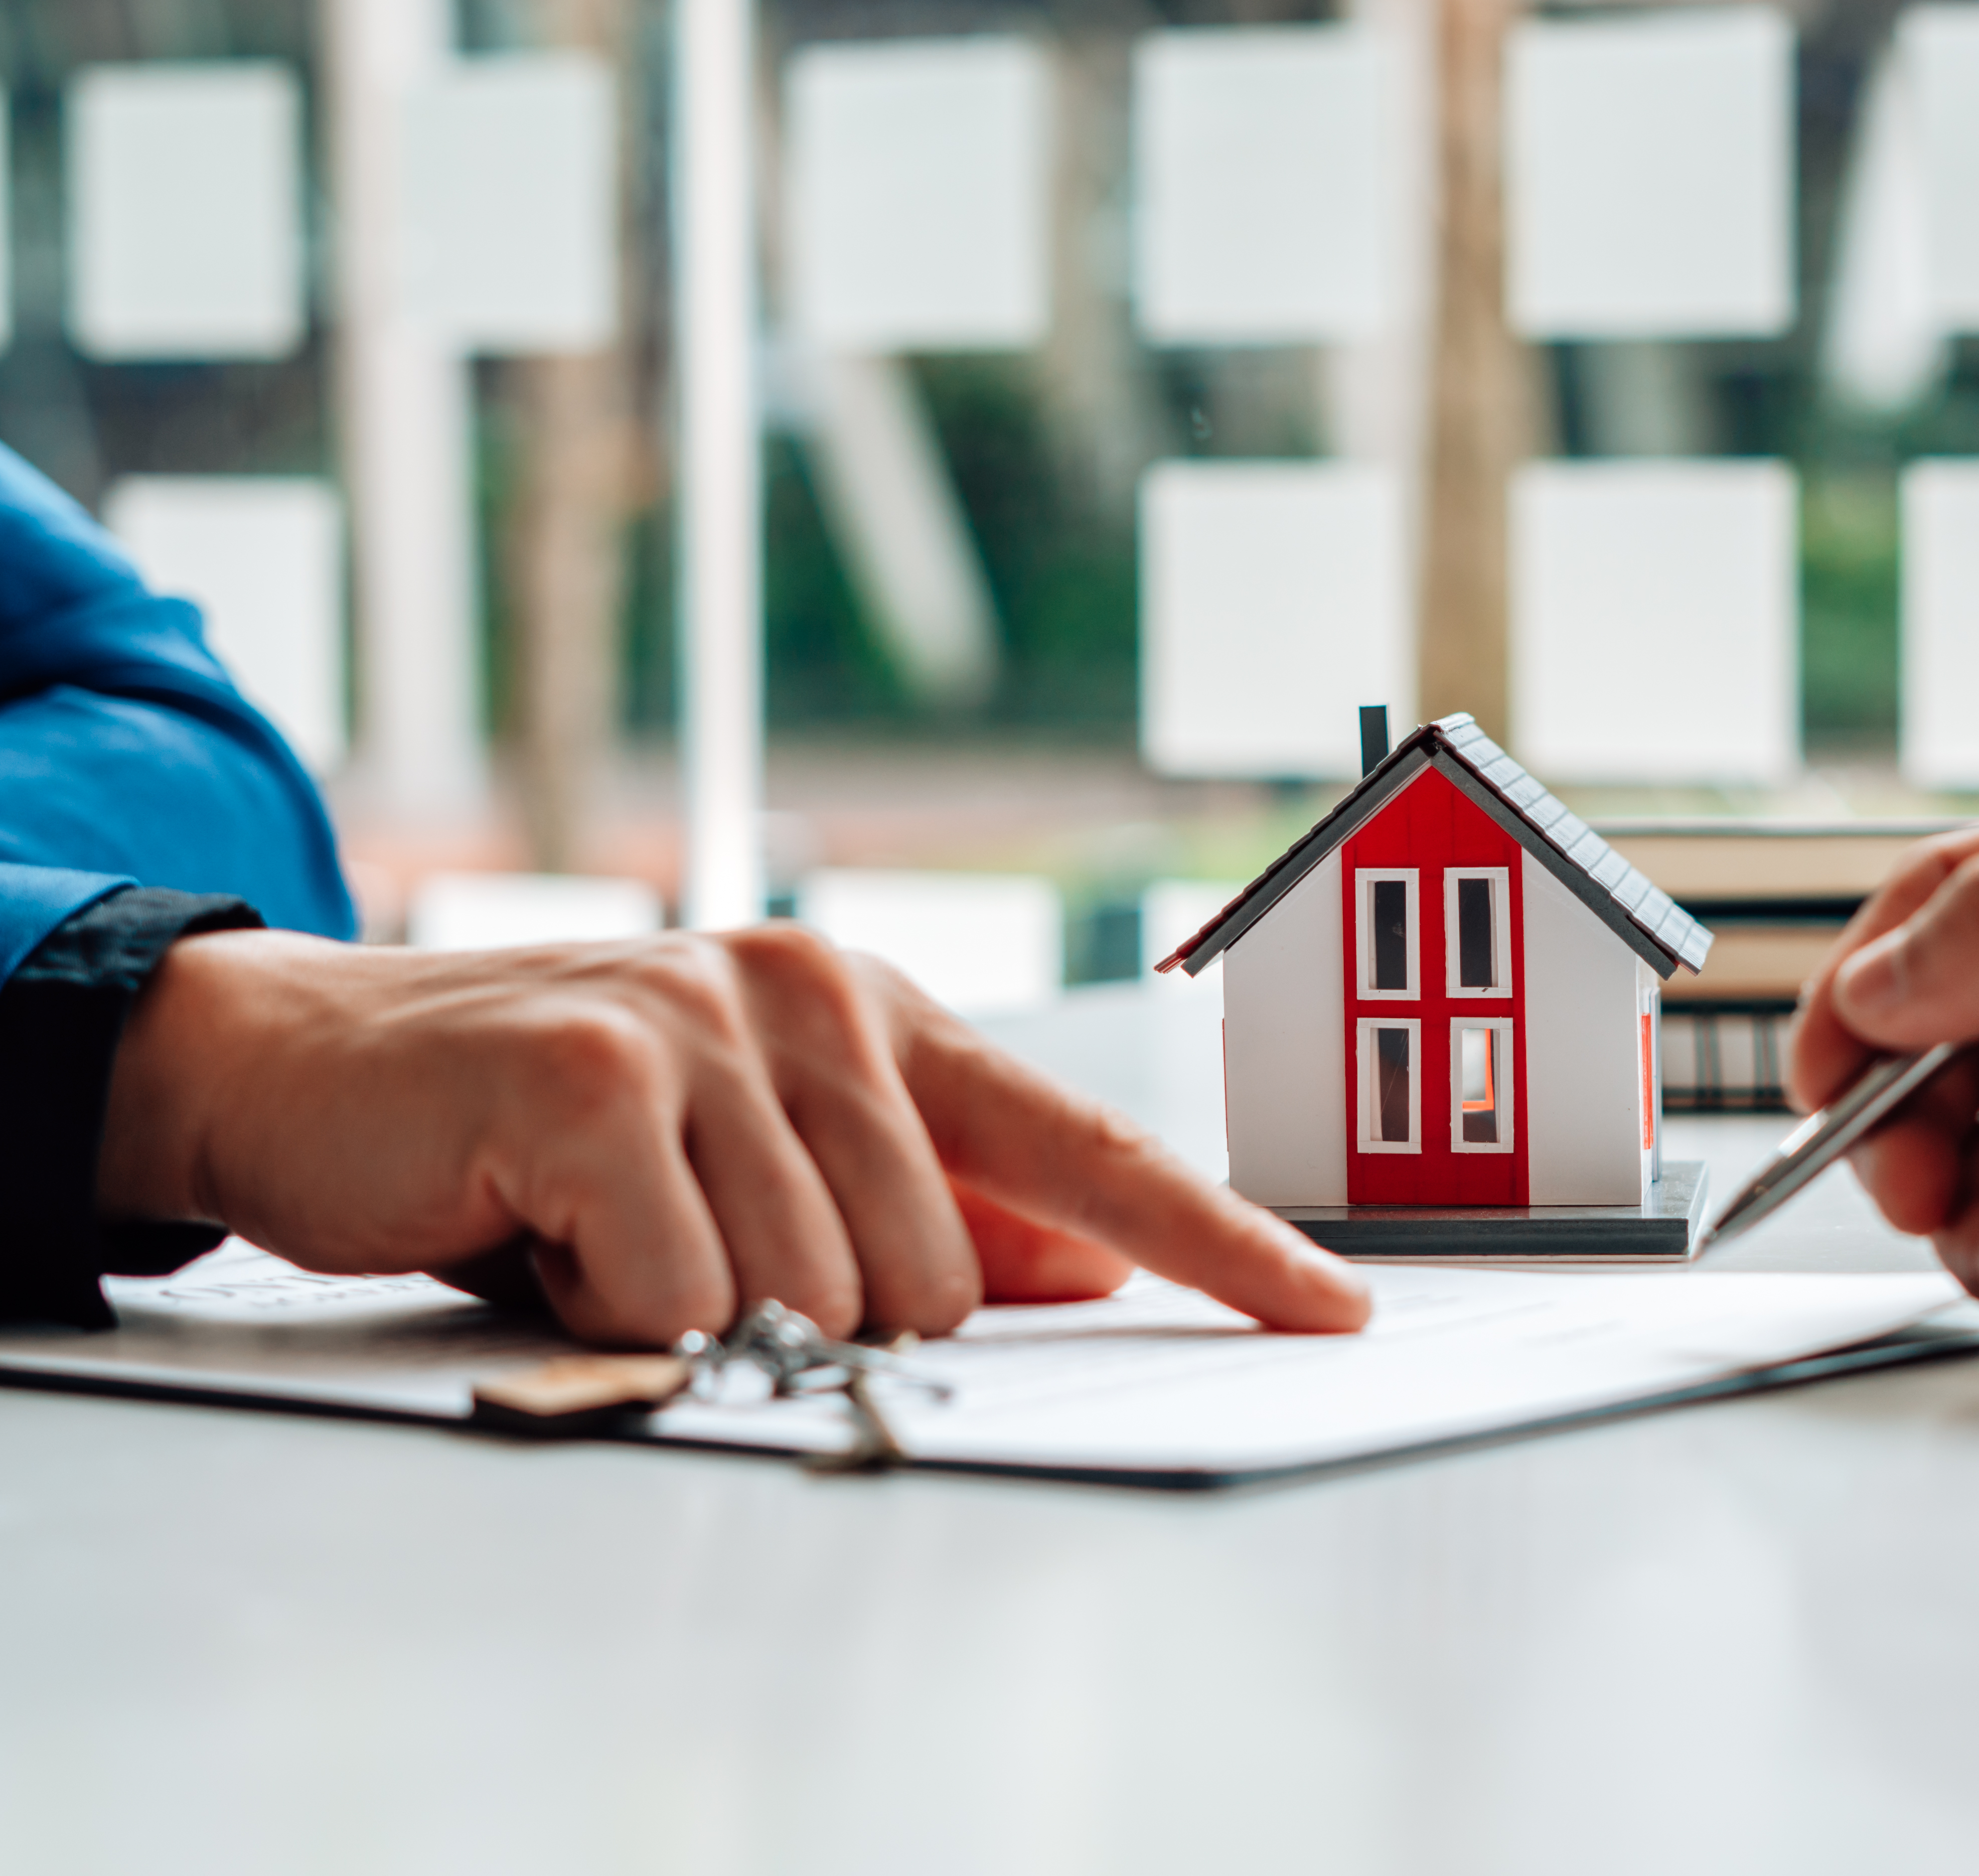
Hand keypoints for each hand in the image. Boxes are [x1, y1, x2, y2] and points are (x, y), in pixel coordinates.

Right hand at [95, 926, 1370, 1346]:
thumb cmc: (556, 1126)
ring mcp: (709, 1024)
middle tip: (682, 1240)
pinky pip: (677, 1293)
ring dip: (696, 1308)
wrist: (319, 1061)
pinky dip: (605, 1306)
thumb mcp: (762, 1158)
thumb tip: (1083, 1270)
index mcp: (881, 1018)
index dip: (1219, 1242)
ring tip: (605, 1227)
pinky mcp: (597, 1073)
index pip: (1087, 1145)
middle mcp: (819, 998)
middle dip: (809, 1309)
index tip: (1330, 1309)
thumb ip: (927, 1204)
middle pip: (937, 1277)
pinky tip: (541, 1222)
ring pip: (811, 1296)